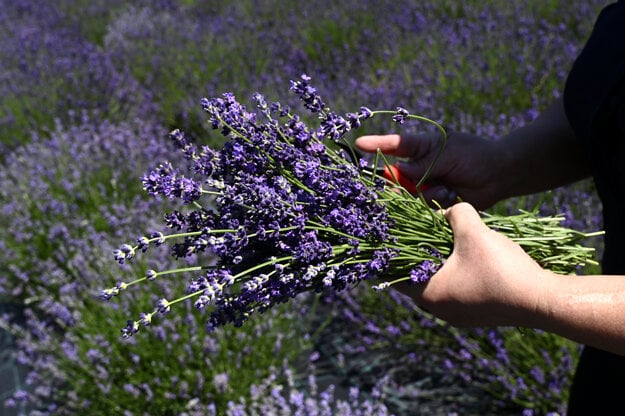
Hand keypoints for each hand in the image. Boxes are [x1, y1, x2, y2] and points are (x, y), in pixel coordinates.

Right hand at [355, 131, 504, 208]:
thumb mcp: (449, 153)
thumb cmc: (475, 155)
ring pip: (408, 195)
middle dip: (398, 182)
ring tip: (447, 188)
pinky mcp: (433, 203)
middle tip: (408, 184)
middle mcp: (418, 168)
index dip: (376, 145)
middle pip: (395, 176)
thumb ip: (424, 164)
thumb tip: (398, 171)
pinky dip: (434, 203)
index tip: (359, 145)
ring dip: (425, 194)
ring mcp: (425, 186)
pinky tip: (451, 197)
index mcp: (421, 148)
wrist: (499, 176)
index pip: (394, 146)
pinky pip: (422, 208)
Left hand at [397, 202, 549, 326]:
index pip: (395, 276)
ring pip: (439, 286)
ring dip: (440, 266)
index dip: (392, 256)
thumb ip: (455, 213)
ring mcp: (459, 315)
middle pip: (417, 280)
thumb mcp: (474, 232)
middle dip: (418, 256)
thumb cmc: (500, 268)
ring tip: (445, 244)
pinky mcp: (477, 315)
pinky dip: (457, 276)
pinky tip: (469, 260)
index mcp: (429, 295)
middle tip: (419, 235)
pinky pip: (458, 292)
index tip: (392, 238)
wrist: (540, 300)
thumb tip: (446, 210)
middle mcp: (439, 310)